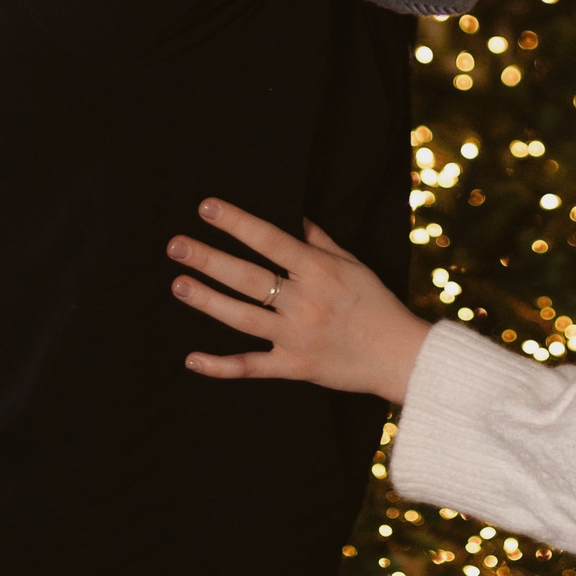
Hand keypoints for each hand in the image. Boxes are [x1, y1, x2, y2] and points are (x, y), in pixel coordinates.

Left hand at [167, 200, 430, 404]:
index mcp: (318, 270)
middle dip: (208, 259)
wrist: (400, 355)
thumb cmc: (376, 303)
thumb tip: (292, 214)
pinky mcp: (293, 367)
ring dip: (207, 301)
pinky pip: (251, 367)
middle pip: (247, 277)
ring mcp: (296, 336)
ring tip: (178, 284)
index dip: (236, 222)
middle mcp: (304, 301)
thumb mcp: (352, 263)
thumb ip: (318, 240)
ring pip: (241, 317)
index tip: (206, 208)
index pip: (269, 239)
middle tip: (175, 246)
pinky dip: (220, 366)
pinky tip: (191, 359)